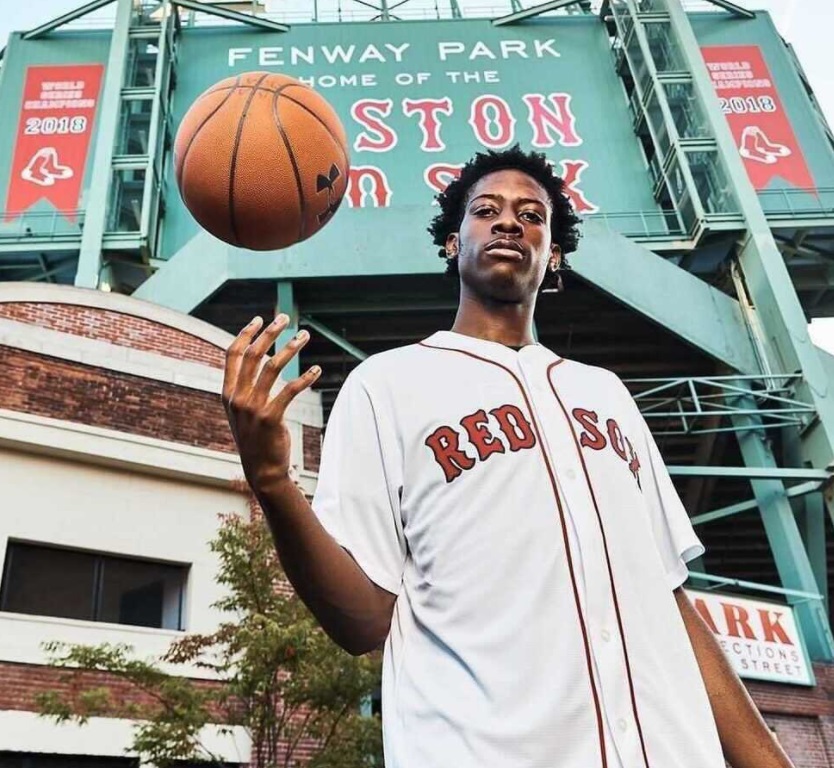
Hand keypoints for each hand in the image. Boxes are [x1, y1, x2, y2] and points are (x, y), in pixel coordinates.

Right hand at [222, 314, 320, 494]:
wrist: (262, 470)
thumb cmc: (255, 439)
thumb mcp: (241, 413)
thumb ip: (243, 389)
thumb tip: (256, 363)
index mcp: (227, 394)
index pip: (232, 355)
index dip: (245, 334)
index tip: (258, 319)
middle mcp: (237, 398)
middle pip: (252, 355)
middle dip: (269, 332)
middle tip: (283, 317)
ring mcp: (252, 408)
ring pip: (271, 367)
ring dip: (290, 348)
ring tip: (305, 336)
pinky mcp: (271, 418)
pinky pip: (289, 390)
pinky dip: (305, 378)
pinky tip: (317, 371)